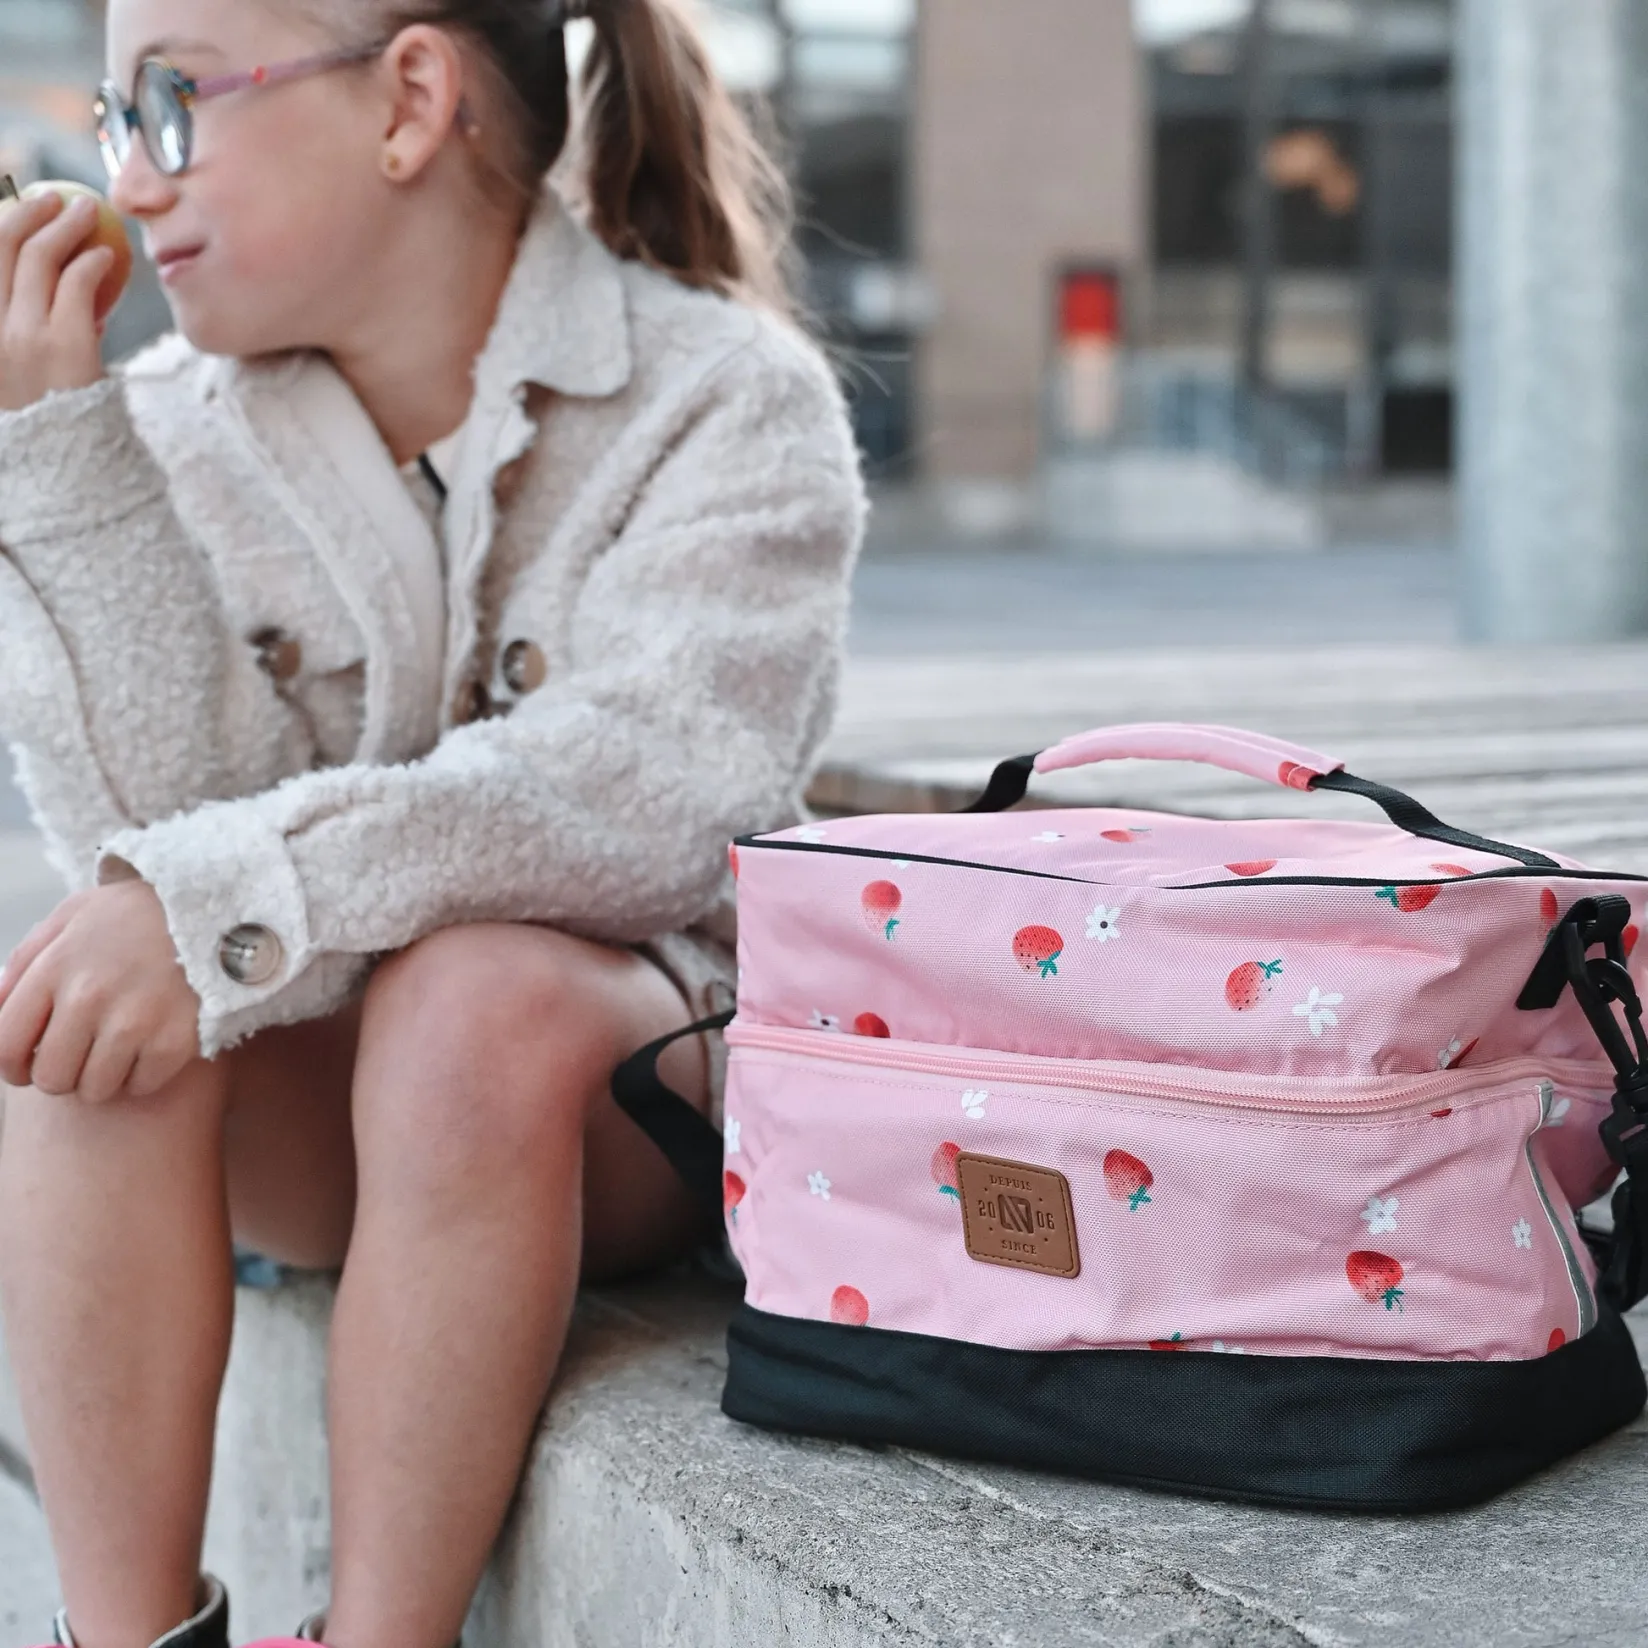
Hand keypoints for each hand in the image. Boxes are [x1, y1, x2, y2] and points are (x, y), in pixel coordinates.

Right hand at [0, 191, 111, 412]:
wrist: (67, 462)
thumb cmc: (46, 415)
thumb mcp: (16, 367)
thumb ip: (21, 325)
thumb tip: (53, 282)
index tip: (15, 204)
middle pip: (0, 247)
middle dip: (27, 210)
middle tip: (54, 198)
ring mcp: (20, 336)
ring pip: (38, 259)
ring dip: (65, 226)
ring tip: (87, 213)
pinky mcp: (61, 346)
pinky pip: (77, 286)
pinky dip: (92, 262)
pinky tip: (107, 256)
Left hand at [0, 882, 201, 1102]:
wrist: (220, 906)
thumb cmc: (140, 913)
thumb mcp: (73, 916)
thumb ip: (27, 959)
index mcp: (56, 967)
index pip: (5, 1046)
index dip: (13, 1066)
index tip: (31, 1063)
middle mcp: (89, 997)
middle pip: (50, 1076)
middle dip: (62, 1073)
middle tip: (85, 1054)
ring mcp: (134, 1022)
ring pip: (93, 1090)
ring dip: (103, 1077)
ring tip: (121, 1049)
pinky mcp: (176, 1041)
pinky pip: (141, 1086)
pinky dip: (144, 1075)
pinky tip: (154, 1046)